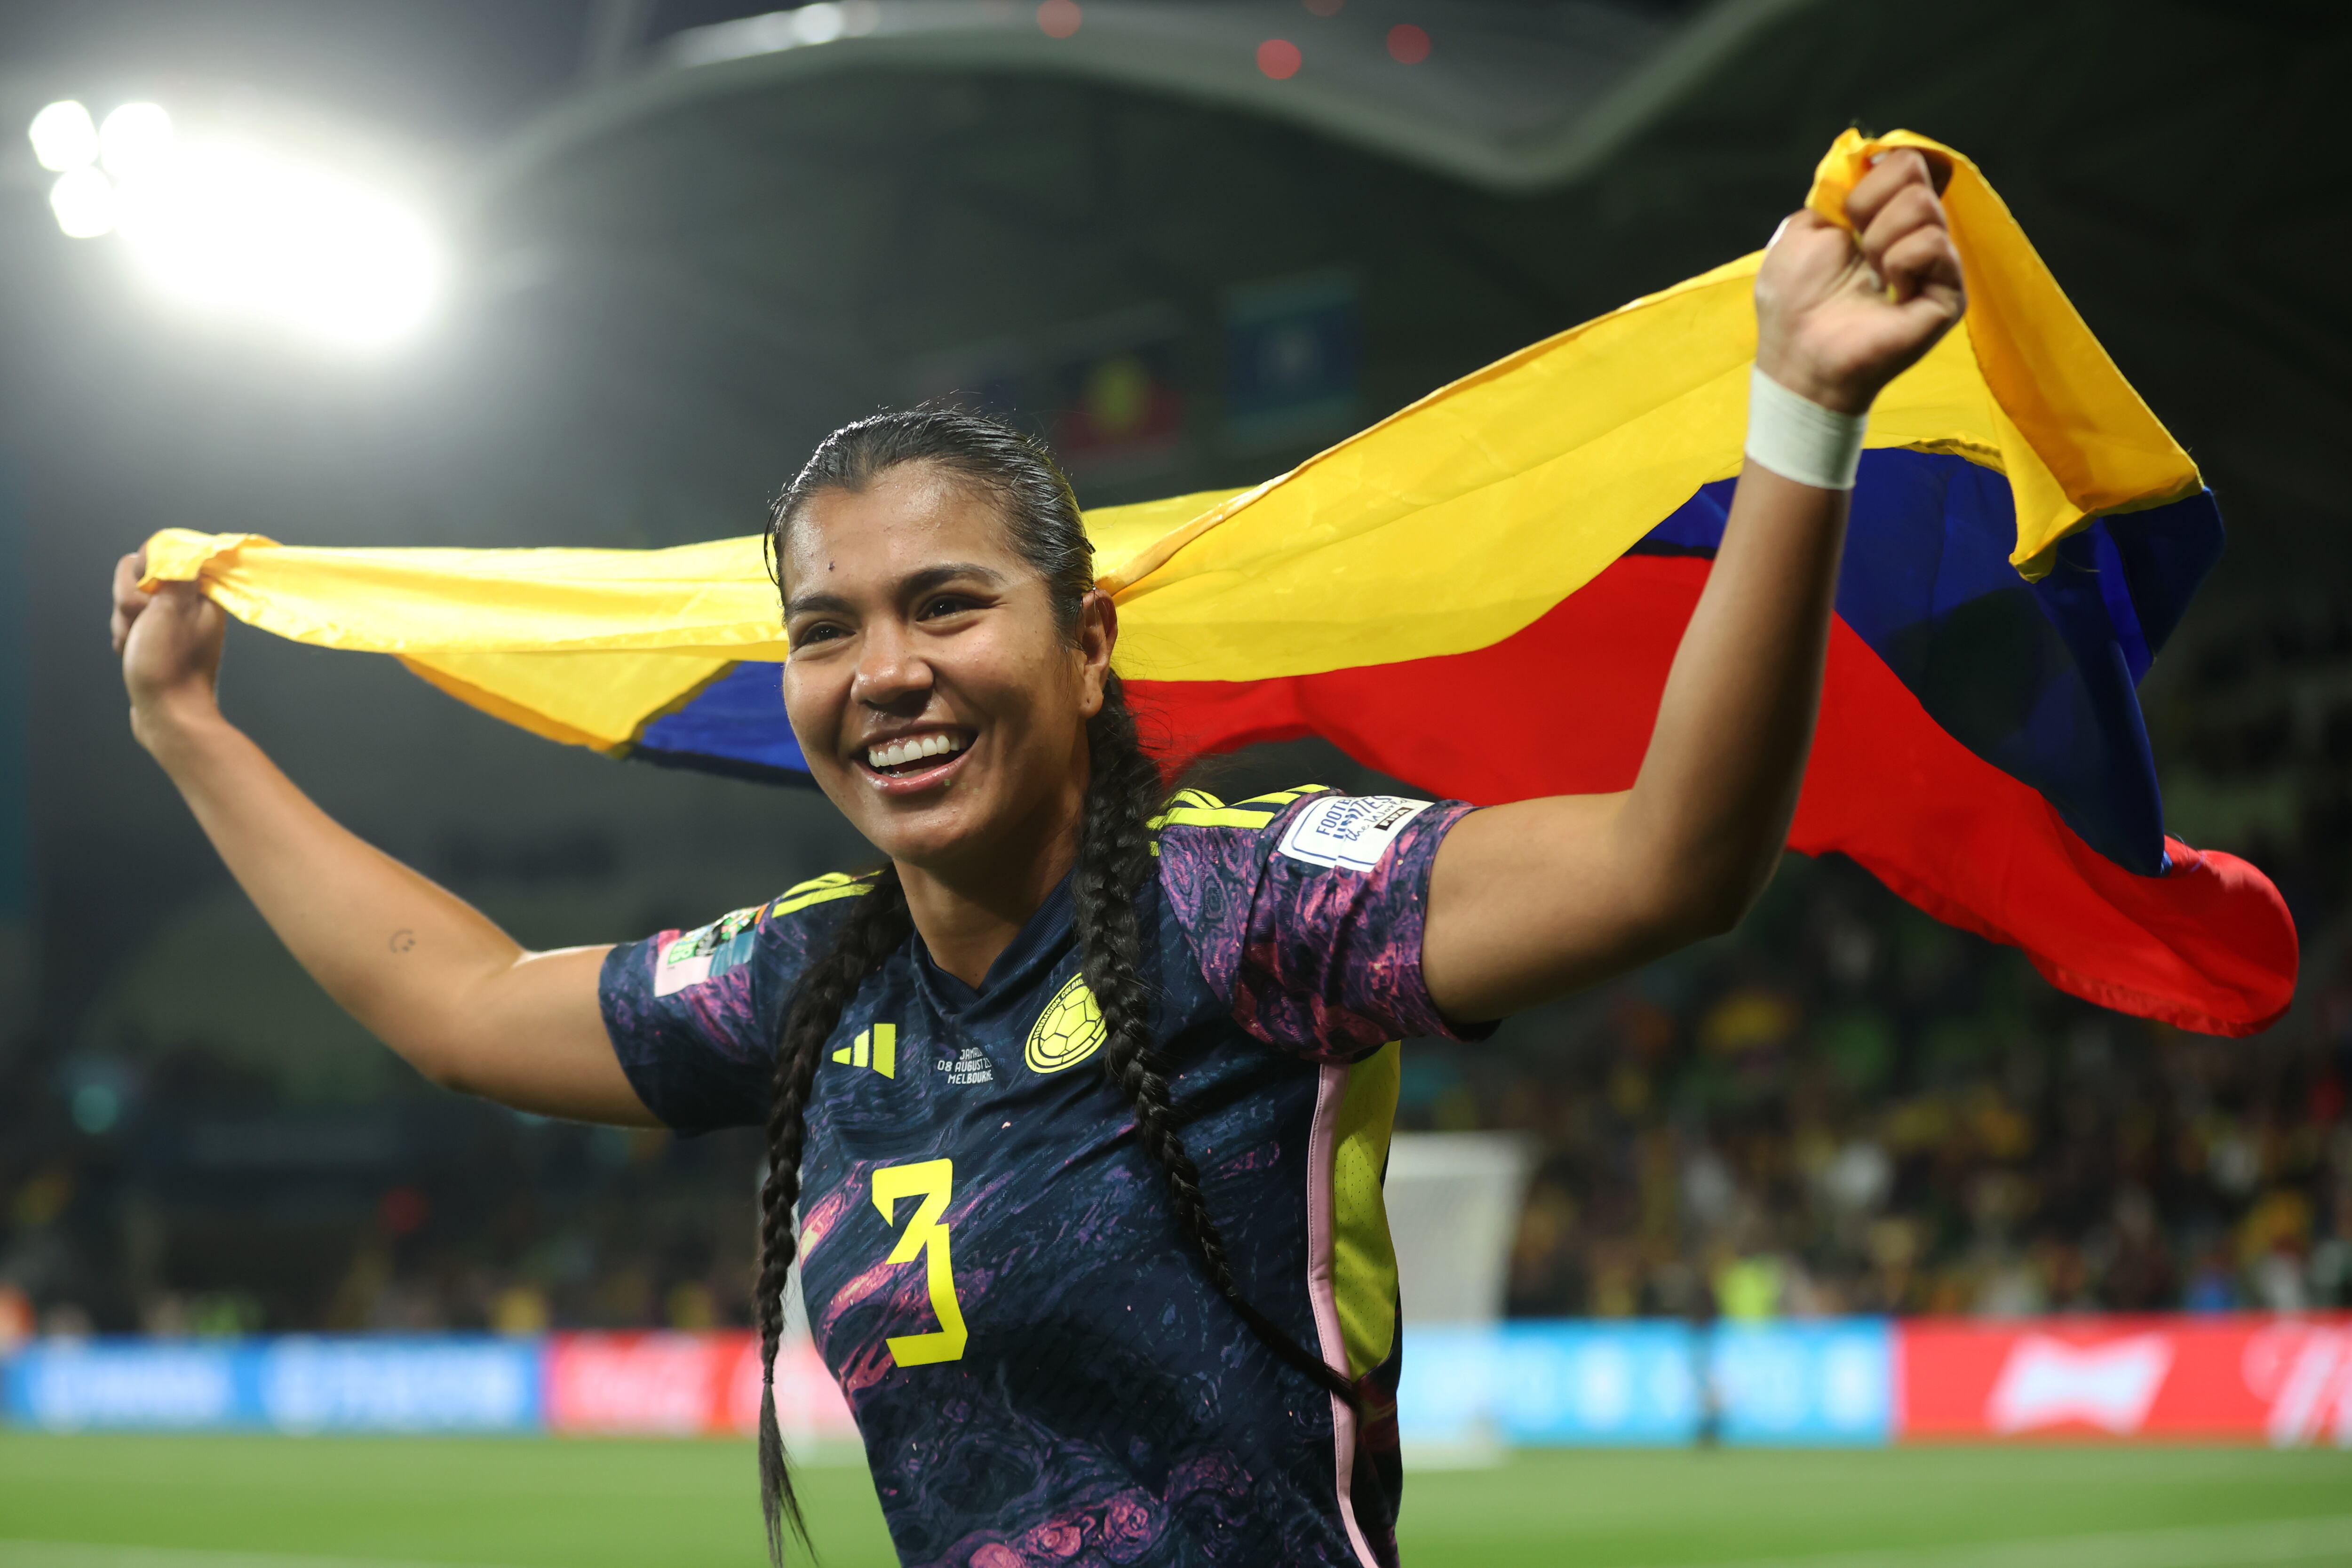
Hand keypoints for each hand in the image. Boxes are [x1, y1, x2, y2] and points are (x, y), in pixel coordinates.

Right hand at [112, 548, 226, 746]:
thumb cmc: (170, 664)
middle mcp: (188, 604)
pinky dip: (124, 639)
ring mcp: (170, 623)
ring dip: (124, 624)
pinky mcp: (155, 640)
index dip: (143, 575)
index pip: (159, 556)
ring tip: (137, 646)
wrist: (168, 715)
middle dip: (129, 604)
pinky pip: (127, 625)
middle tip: (143, 626)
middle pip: (136, 580)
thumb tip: (171, 545)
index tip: (149, 598)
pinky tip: (131, 656)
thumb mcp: (173, 607)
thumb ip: (174, 570)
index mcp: (200, 591)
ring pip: (127, 603)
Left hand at [1753, 149, 1965, 414]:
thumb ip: (1834, 194)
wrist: (1800, 354)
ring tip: (1870, 277)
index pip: (1903, 163)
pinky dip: (1900, 262)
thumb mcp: (1801, 230)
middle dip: (1870, 209)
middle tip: (1857, 253)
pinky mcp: (1949, 293)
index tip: (1846, 219)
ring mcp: (1936, 264)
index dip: (1868, 184)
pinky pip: (1934, 245)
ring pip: (1924, 206)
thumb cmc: (1794, 301)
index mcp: (1882, 218)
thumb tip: (1866, 162)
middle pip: (1916, 175)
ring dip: (1880, 240)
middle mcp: (1914, 235)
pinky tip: (1889, 291)